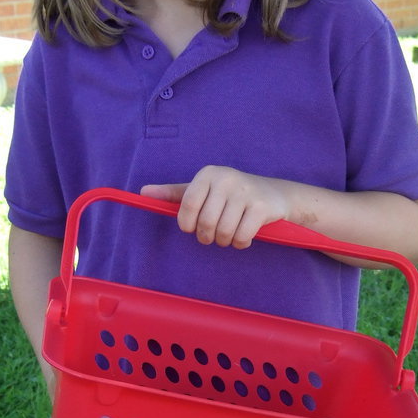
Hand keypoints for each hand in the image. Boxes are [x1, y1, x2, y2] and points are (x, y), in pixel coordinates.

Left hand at [141, 166, 290, 248]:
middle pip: (206, 223)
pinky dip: (241, 243)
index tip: (192, 228)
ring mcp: (246, 193)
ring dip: (225, 241)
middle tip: (212, 236)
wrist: (274, 195)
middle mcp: (227, 179)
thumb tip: (143, 193)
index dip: (188, 224)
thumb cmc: (231, 195)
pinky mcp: (262, 207)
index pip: (188, 205)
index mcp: (208, 174)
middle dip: (207, 237)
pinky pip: (242, 237)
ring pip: (224, 232)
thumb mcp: (203, 190)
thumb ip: (174, 193)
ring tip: (229, 235)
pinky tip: (244, 236)